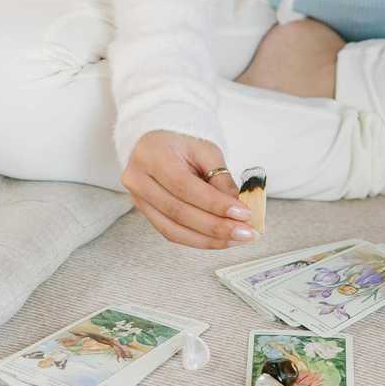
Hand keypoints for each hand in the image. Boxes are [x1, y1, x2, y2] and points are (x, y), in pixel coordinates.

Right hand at [122, 131, 257, 248]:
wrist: (156, 146)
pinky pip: (171, 234)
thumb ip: (220, 178)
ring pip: (174, 230)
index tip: (243, 213)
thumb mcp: (206, 151)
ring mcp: (139, 200)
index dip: (215, 204)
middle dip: (216, 226)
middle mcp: (139, 180)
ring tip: (237, 238)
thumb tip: (238, 208)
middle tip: (246, 232)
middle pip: (179, 212)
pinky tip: (219, 240)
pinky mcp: (145, 214)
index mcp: (152, 156)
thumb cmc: (181, 145)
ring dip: (209, 239)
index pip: (184, 186)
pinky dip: (198, 240)